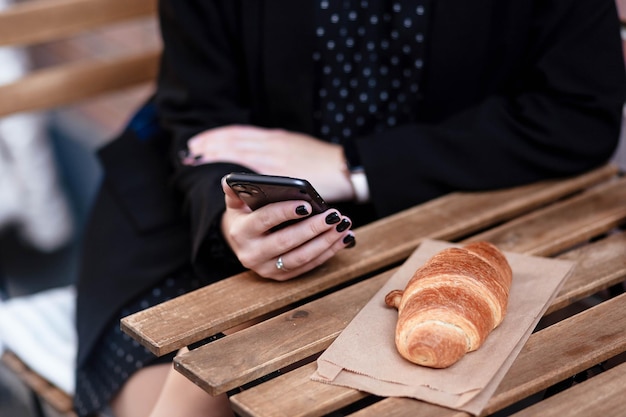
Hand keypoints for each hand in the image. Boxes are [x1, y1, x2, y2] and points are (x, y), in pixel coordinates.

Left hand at [184, 125, 353, 201]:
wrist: (346, 169)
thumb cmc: (323, 162)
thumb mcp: (296, 149)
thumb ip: (276, 152)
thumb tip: (256, 165)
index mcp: (276, 139)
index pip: (240, 134)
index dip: (218, 136)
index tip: (200, 140)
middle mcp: (273, 145)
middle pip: (234, 140)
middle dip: (210, 144)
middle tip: (191, 149)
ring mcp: (277, 157)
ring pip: (239, 150)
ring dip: (216, 153)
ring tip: (198, 156)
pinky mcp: (284, 173)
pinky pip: (254, 170)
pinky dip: (236, 171)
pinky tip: (224, 175)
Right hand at [220, 178, 355, 280]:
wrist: (242, 243)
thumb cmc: (246, 216)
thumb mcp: (237, 203)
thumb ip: (236, 191)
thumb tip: (228, 180)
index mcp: (241, 232)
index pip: (265, 220)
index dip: (286, 212)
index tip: (308, 204)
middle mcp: (251, 255)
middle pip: (286, 242)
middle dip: (313, 228)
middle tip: (334, 215)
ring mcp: (267, 269)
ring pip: (301, 257)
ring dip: (326, 242)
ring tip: (343, 225)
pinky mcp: (281, 277)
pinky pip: (308, 266)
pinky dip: (328, 252)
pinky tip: (343, 238)